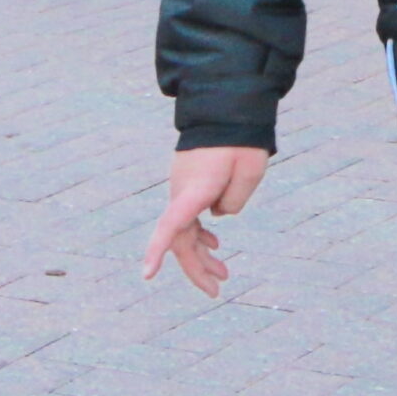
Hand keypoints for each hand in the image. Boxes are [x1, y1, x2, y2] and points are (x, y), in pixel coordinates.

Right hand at [142, 145, 268, 296]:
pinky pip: (188, 216)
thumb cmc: (240, 139)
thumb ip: (234, 202)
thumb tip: (217, 215)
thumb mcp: (249, 172)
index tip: (146, 276)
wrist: (225, 105)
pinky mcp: (188, 181)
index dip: (156, 252)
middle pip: (180, 239)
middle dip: (196, 268)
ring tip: (223, 274)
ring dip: (201, 255)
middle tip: (217, 291)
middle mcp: (181, 190)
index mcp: (194, 190)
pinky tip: (213, 246)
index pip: (170, 226)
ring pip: (185, 230)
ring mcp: (182, 185)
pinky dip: (200, 235)